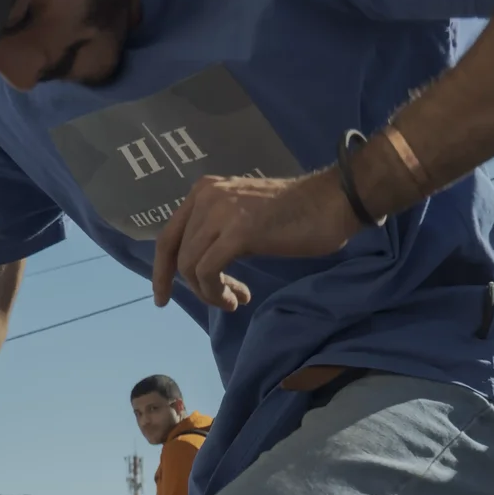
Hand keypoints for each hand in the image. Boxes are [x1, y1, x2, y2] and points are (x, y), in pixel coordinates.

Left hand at [152, 172, 358, 310]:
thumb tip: (202, 266)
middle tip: (218, 303)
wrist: (332, 203)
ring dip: (209, 292)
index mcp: (204, 191)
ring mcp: (220, 212)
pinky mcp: (238, 232)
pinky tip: (237, 298)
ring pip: (190, 265)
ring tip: (234, 300)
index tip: (163, 297)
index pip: (168, 235)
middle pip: (176, 253)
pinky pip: (208, 271)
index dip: (161, 270)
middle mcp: (206, 197)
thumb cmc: (298, 214)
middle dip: (190, 286)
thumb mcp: (244, 217)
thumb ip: (218, 231)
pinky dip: (216, 292)